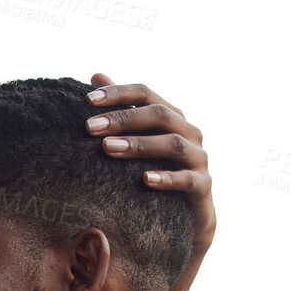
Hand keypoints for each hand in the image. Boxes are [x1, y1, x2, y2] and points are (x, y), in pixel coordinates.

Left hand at [85, 76, 214, 252]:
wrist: (187, 215)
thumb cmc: (156, 169)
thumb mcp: (137, 139)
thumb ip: (120, 108)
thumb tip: (96, 75)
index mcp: (171, 116)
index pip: (145, 94)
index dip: (118, 93)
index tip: (87, 100)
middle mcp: (188, 131)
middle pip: (159, 115)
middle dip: (123, 119)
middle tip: (90, 127)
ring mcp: (198, 157)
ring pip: (173, 144)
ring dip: (139, 145)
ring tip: (108, 148)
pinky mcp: (203, 185)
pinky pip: (187, 179)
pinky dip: (167, 178)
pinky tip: (144, 180)